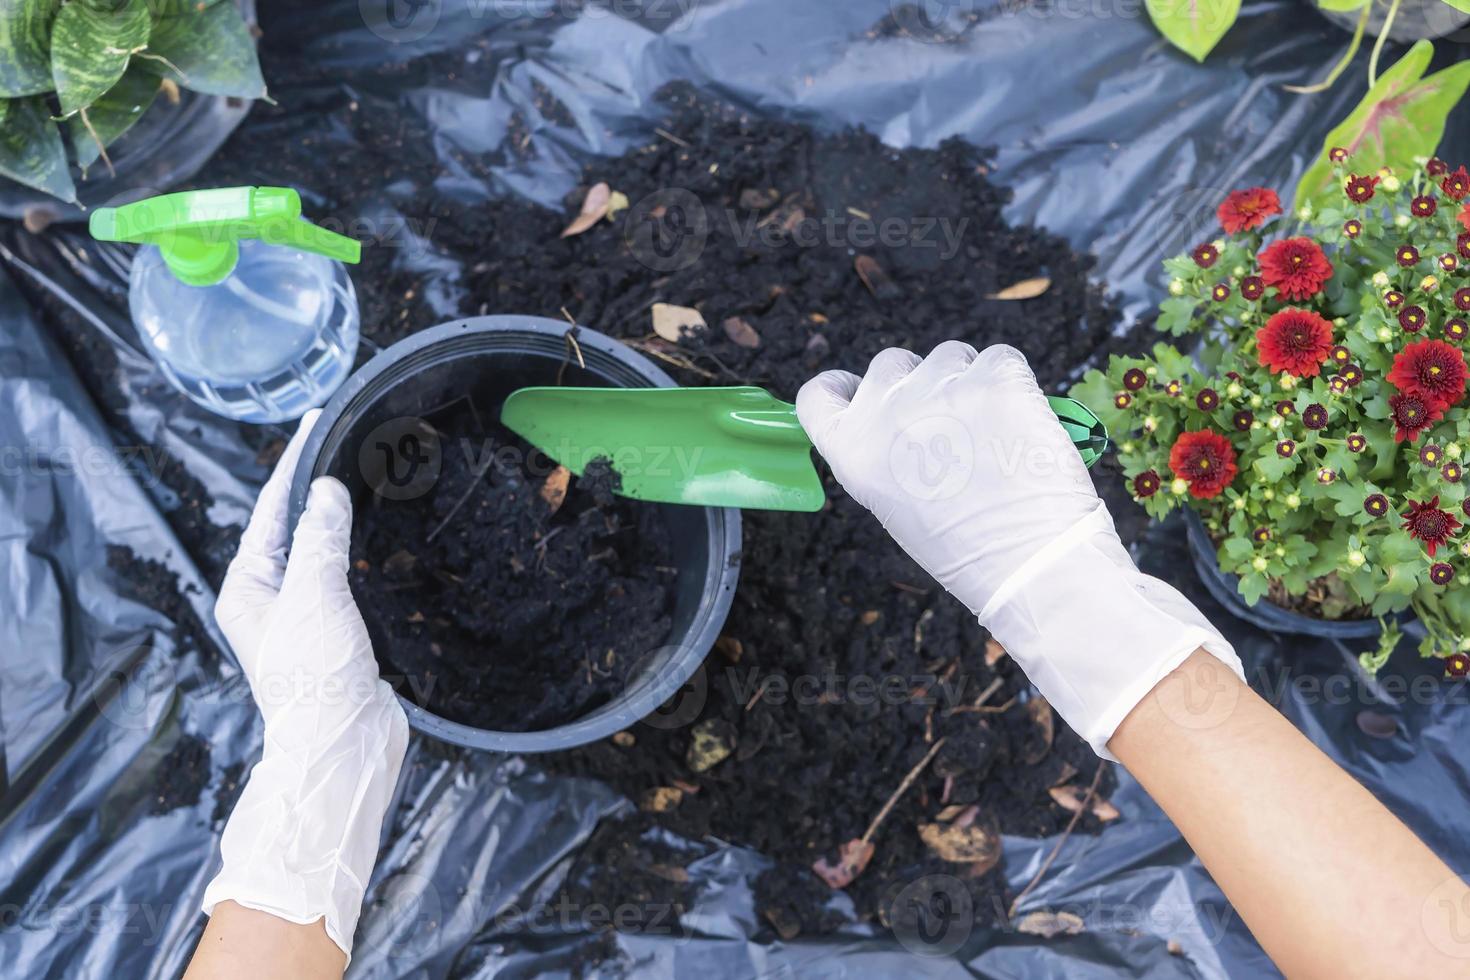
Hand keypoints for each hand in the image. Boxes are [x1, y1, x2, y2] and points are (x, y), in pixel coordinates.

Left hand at [203, 409, 407, 959]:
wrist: (343, 743)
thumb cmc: (316, 674)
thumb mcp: (315, 595)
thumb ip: (321, 538)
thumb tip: (326, 490)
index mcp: (248, 585)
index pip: (271, 509)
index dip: (295, 464)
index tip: (317, 422)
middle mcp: (270, 597)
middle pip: (293, 527)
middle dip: (316, 486)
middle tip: (346, 441)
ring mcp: (304, 615)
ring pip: (321, 552)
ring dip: (341, 519)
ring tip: (366, 477)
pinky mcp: (337, 632)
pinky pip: (345, 578)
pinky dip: (360, 552)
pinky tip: (380, 538)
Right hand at [797, 342, 1240, 757]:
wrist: (1032, 562)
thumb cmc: (965, 551)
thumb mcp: (894, 506)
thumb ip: (883, 452)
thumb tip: (903, 416)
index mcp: (852, 449)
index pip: (819, 394)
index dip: (843, 386)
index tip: (859, 389)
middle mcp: (888, 410)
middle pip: (889, 363)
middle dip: (917, 383)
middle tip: (950, 422)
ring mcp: (942, 387)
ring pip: (949, 356)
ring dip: (967, 380)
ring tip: (993, 431)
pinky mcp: (996, 376)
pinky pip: (999, 359)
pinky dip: (1011, 382)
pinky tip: (1020, 424)